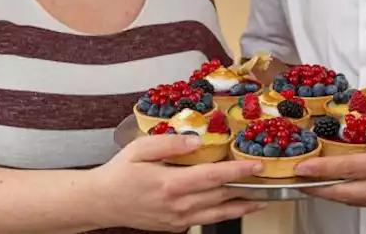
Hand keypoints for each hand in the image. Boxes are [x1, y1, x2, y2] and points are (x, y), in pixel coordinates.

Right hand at [90, 133, 268, 231]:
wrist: (102, 202)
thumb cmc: (119, 173)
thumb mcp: (140, 149)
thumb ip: (170, 143)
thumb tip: (196, 140)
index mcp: (170, 183)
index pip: (212, 176)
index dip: (237, 172)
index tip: (255, 166)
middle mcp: (177, 204)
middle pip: (220, 197)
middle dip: (245, 189)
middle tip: (264, 180)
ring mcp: (177, 219)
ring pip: (217, 215)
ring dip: (240, 208)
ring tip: (258, 201)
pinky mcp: (175, 226)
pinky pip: (204, 221)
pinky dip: (221, 216)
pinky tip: (230, 208)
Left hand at [292, 94, 365, 209]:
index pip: (348, 170)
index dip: (322, 170)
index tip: (301, 169)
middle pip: (346, 194)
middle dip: (319, 190)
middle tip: (297, 182)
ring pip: (355, 201)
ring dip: (333, 194)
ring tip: (313, 185)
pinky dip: (350, 196)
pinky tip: (340, 188)